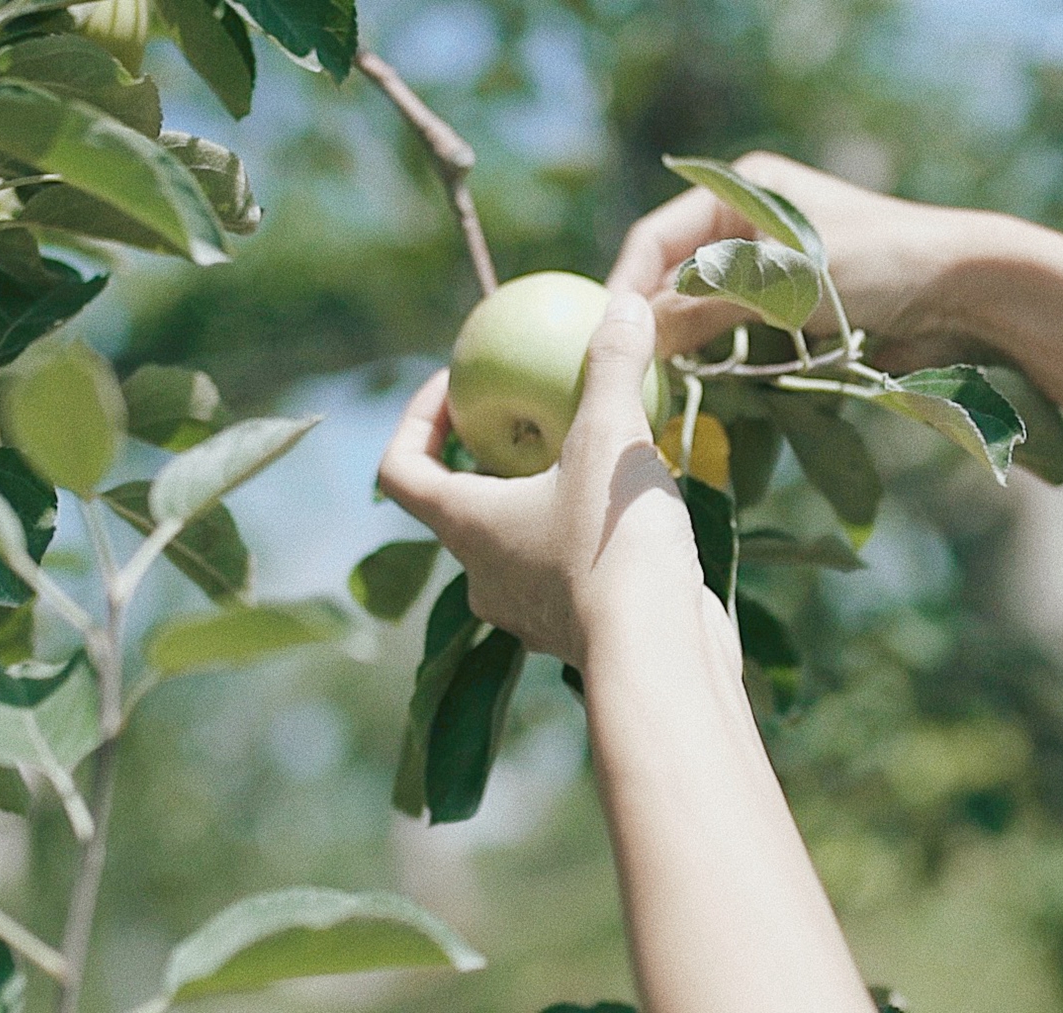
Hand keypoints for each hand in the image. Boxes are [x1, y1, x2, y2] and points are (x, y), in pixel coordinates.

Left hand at [377, 293, 733, 669]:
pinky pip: (570, 568)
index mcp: (465, 525)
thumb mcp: (612, 435)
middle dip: (488, 456)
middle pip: (461, 503)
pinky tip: (636, 505)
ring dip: (544, 496)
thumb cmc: (615, 547)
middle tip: (532, 413)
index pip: (400, 469)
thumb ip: (610, 366)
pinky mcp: (580, 629)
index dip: (414, 420)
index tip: (456, 385)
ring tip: (594, 455)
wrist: (662, 660)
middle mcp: (483, 573)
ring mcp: (529, 609)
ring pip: (520, 539)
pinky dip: (587, 533)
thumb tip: (621, 303)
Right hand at [608, 150, 1062, 364]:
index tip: (603, 340)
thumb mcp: (779, 282)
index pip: (654, 238)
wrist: (965, 290)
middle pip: (672, 278)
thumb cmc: (876, 264)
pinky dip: (718, 362)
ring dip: (684, 350)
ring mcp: (767, 270)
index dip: (624, 288)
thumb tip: (632, 336)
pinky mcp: (789, 311)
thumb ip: (701, 307)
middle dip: (651, 325)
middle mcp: (745, 225)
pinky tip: (703, 391)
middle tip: (624, 374)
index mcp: (739, 191)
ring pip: (701, 313)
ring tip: (658, 390)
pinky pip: (735, 336)